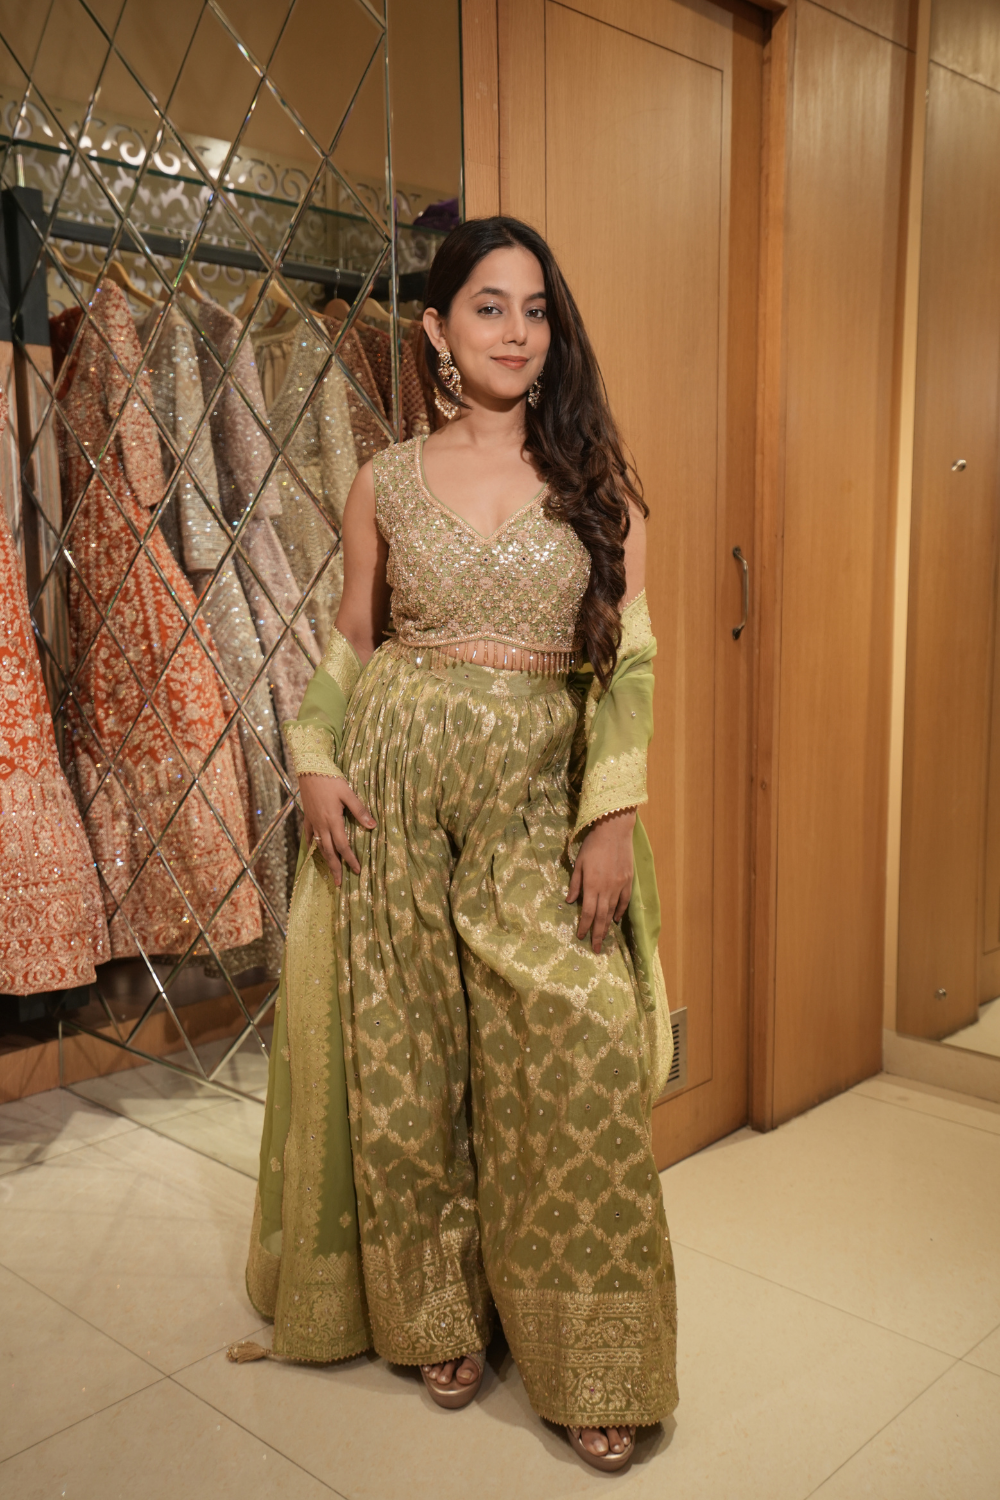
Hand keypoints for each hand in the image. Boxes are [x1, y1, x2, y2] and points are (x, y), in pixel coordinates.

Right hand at [299, 775, 375, 887]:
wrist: (309, 769)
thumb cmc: (331, 779)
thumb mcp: (348, 793)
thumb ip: (360, 810)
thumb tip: (373, 826)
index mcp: (333, 820)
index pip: (343, 846)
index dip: (350, 859)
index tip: (357, 871)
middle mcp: (321, 824)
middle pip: (328, 851)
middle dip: (335, 867)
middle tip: (339, 883)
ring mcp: (312, 821)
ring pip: (318, 845)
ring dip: (325, 859)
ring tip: (329, 870)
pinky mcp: (307, 815)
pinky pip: (308, 834)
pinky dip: (312, 844)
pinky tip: (314, 849)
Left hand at [567, 807, 635, 953]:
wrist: (614, 831)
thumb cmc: (592, 845)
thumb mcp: (578, 863)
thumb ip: (575, 884)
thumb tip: (570, 901)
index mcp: (592, 885)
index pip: (588, 912)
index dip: (584, 926)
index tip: (580, 937)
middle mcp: (607, 889)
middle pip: (601, 917)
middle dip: (597, 934)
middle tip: (595, 948)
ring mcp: (619, 886)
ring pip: (613, 911)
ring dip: (608, 926)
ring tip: (604, 938)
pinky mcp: (628, 881)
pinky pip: (624, 901)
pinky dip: (620, 912)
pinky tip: (616, 920)